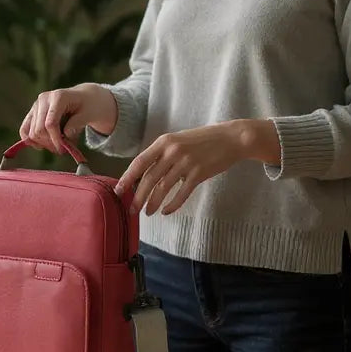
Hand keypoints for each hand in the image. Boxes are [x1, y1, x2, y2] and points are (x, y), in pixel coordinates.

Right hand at [19, 83, 118, 154]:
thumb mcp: (89, 114)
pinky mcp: (32, 112)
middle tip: (62, 150)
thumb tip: (65, 136)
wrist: (84, 97)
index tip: (64, 150)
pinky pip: (24, 130)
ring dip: (43, 144)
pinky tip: (43, 146)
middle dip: (50, 143)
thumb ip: (77, 124)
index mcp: (58, 96)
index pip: (50, 124)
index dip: (55, 140)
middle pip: (39, 130)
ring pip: (31, 132)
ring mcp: (36, 105)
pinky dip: (32, 141)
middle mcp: (43, 99)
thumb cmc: (89, 106)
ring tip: (57, 146)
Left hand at [115, 120, 279, 214]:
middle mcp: (172, 151)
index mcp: (164, 142)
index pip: (139, 162)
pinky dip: (172, 205)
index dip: (127, 178)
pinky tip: (167, 211)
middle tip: (131, 210)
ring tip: (148, 213)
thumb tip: (144, 175)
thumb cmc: (202, 140)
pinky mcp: (199, 173)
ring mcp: (186, 162)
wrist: (231, 138)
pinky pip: (181, 193)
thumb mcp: (178, 141)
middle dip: (138, 197)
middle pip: (149, 178)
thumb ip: (162, 155)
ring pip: (163, 188)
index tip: (118, 191)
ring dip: (153, 203)